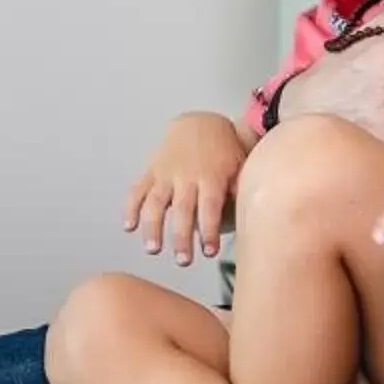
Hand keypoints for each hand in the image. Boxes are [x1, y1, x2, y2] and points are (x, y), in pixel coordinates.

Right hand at [125, 114, 247, 265]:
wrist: (198, 123)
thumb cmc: (223, 151)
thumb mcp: (238, 166)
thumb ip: (240, 190)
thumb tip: (254, 214)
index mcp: (211, 177)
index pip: (210, 208)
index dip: (209, 230)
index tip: (210, 251)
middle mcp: (186, 177)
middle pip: (182, 210)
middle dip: (182, 237)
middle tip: (184, 261)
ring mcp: (165, 174)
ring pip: (155, 203)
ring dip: (153, 227)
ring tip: (154, 249)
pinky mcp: (150, 172)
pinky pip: (136, 190)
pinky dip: (130, 208)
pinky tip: (129, 227)